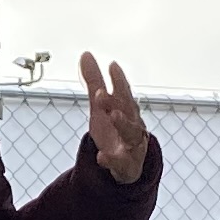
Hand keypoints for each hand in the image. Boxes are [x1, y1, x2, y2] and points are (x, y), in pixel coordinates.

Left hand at [79, 52, 149, 182]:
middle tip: (101, 94)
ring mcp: (132, 145)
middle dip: (117, 101)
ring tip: (113, 115)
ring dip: (123, 124)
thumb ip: (94, 82)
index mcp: (127, 109)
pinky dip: (112, 160)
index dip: (119, 79)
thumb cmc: (115, 131)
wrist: (127, 165)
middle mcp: (133, 124)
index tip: (112, 66)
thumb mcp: (101, 106)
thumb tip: (86, 54)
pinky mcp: (126, 165)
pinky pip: (122, 163)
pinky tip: (101, 157)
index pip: (124, 91)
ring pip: (132, 133)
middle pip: (128, 110)